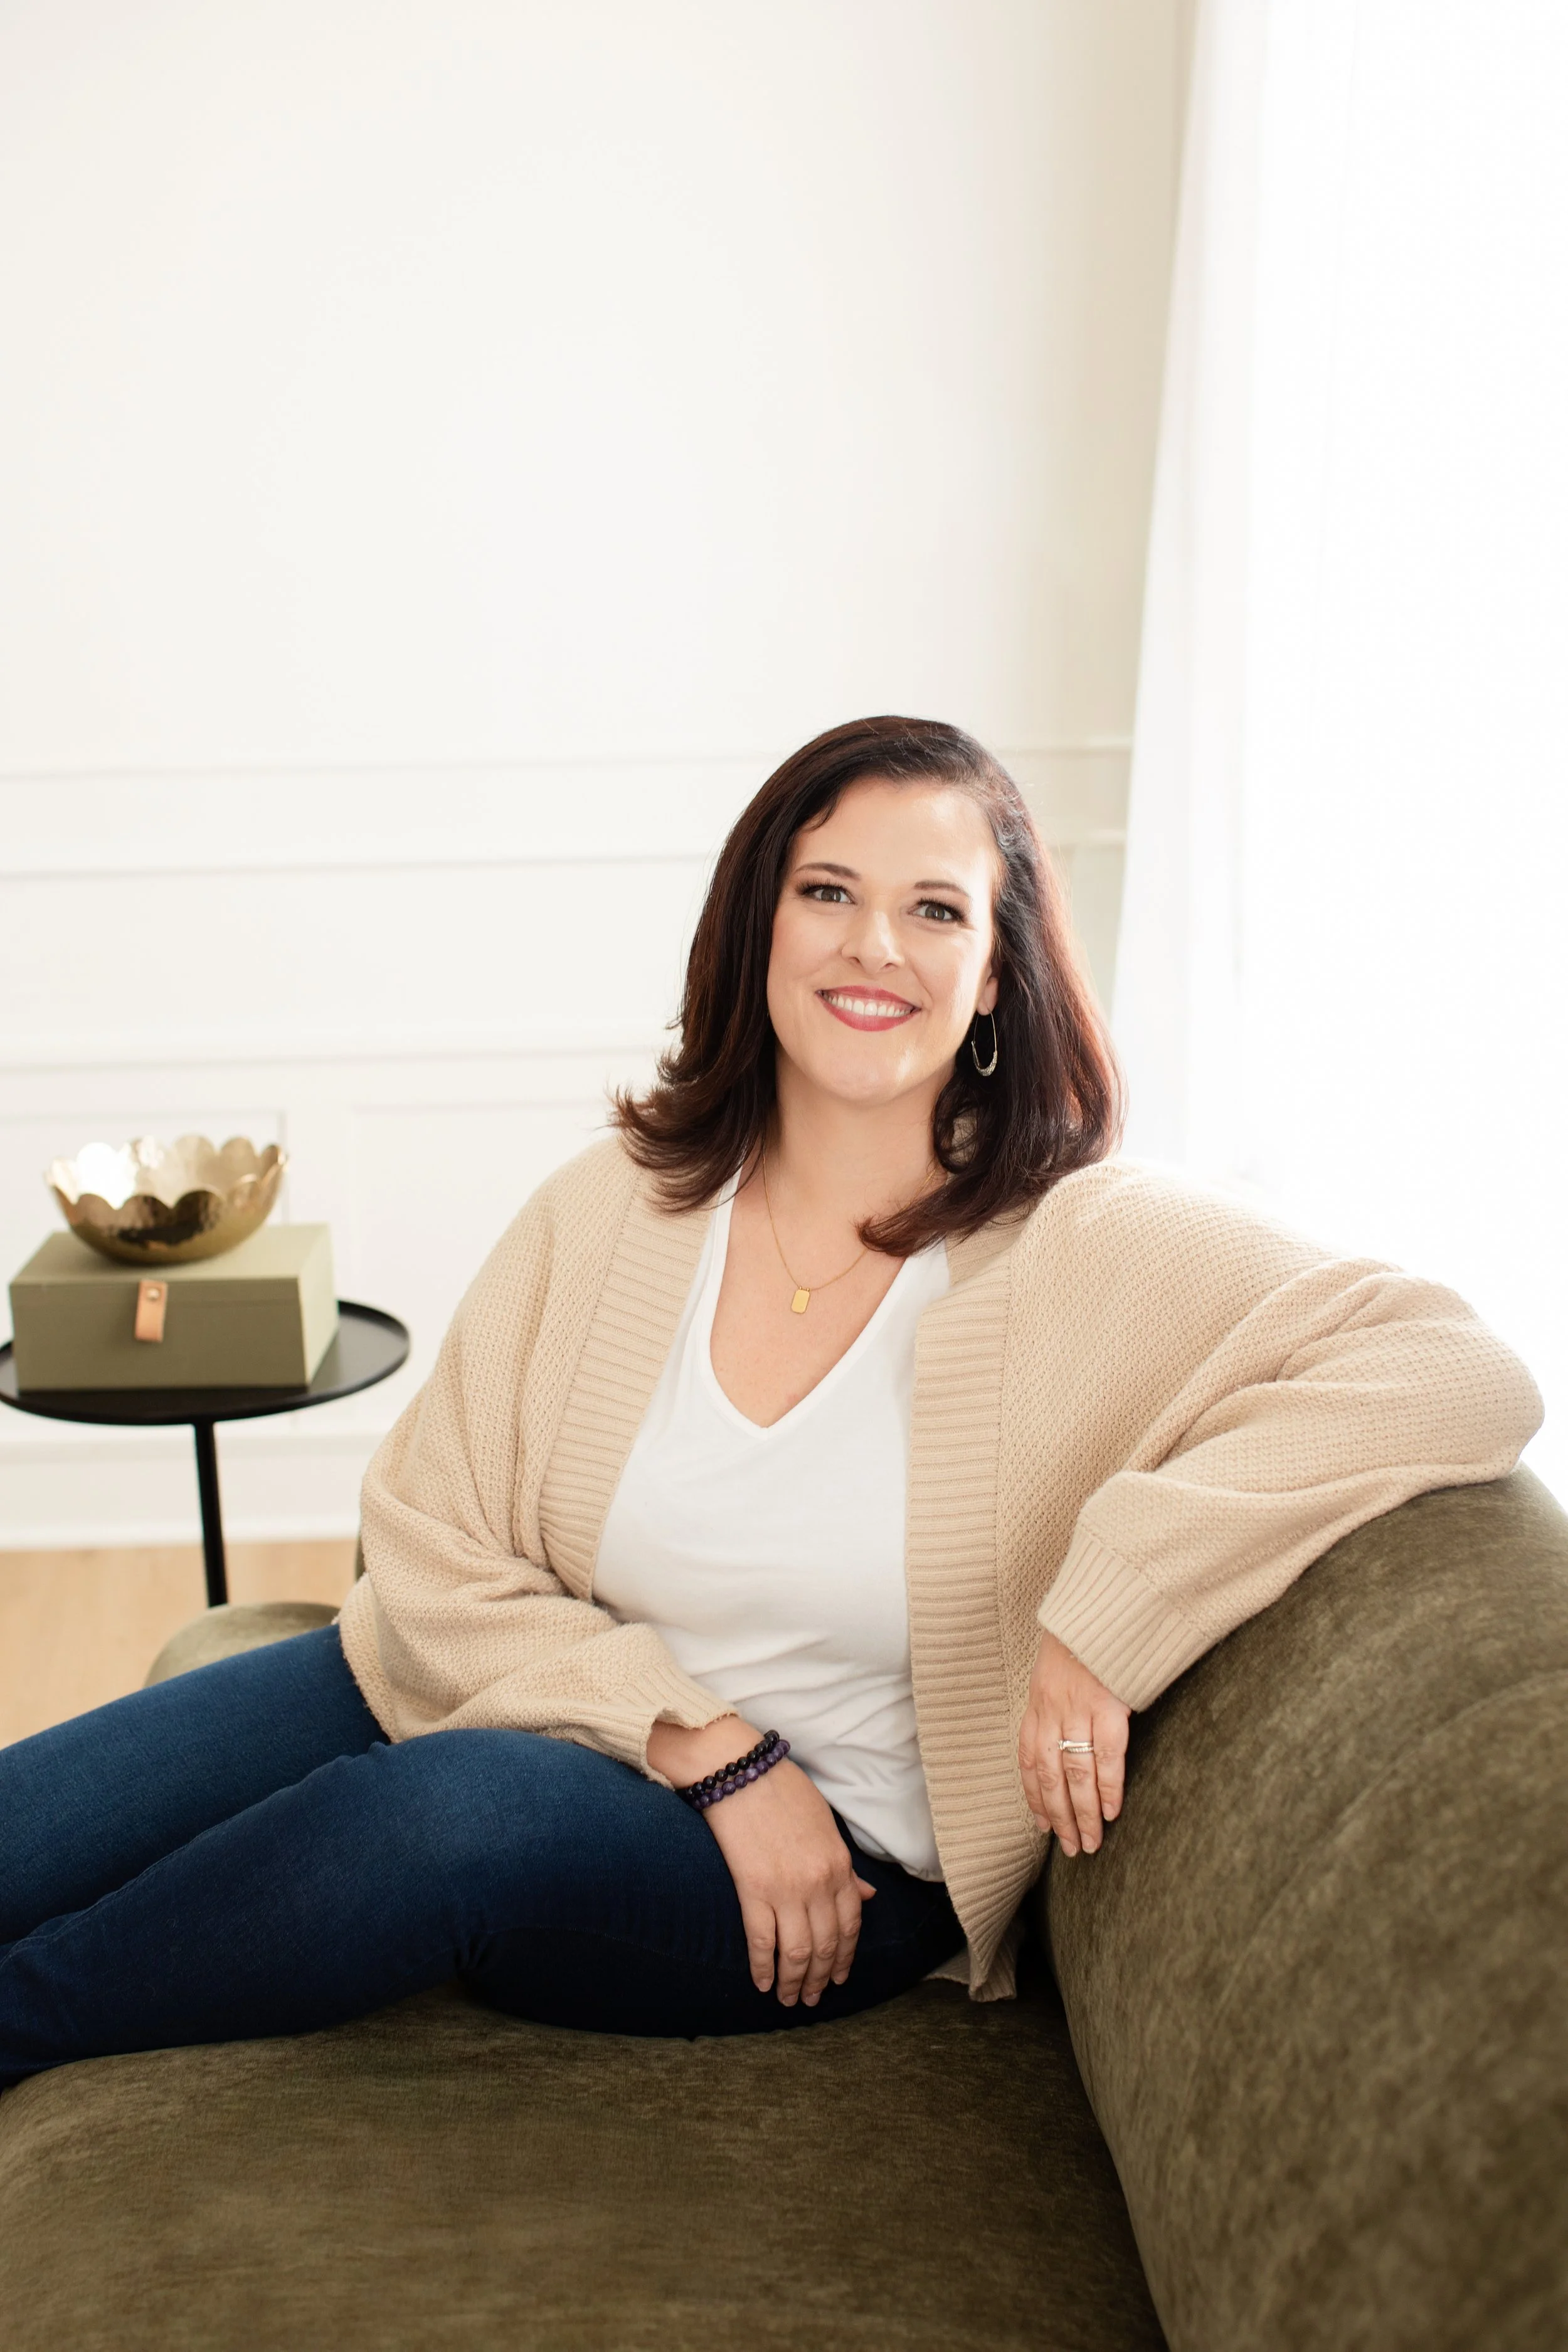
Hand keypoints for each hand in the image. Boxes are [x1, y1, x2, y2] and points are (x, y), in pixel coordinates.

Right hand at [647, 1716, 874, 2005]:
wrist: (741, 1770)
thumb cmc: (783, 1790)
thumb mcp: (826, 1825)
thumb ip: (846, 1866)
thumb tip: (867, 1896)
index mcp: (839, 1865)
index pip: (850, 1925)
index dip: (844, 1957)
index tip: (837, 1977)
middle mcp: (818, 1883)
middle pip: (825, 1945)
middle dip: (819, 1977)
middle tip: (811, 1998)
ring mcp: (786, 1889)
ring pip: (796, 1952)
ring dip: (794, 1981)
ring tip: (788, 2000)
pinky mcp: (752, 1889)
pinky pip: (761, 1941)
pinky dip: (763, 1967)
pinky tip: (762, 1983)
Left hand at [1017, 1631, 1130, 1856]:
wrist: (1101, 1605)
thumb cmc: (1081, 1641)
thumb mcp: (1054, 1671)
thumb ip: (1055, 1704)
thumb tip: (1063, 1736)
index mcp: (1037, 1705)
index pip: (1028, 1762)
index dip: (1034, 1798)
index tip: (1042, 1826)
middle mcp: (1051, 1712)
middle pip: (1050, 1778)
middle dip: (1059, 1818)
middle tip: (1073, 1848)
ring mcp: (1078, 1710)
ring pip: (1076, 1775)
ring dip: (1083, 1815)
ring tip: (1092, 1842)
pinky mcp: (1108, 1706)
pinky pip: (1106, 1756)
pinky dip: (1107, 1788)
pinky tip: (1111, 1811)